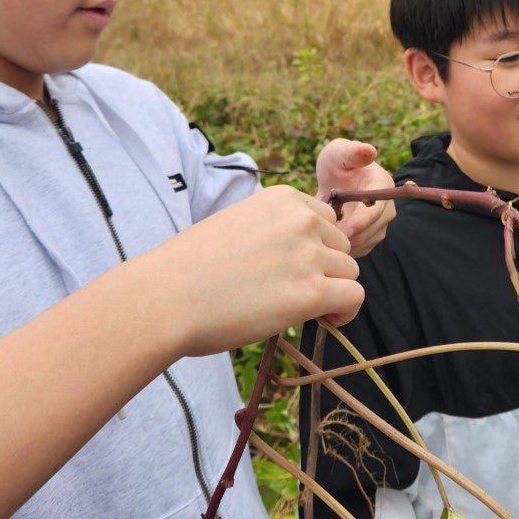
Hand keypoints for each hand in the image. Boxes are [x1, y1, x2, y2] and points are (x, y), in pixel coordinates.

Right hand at [149, 186, 363, 356]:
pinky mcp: (311, 292)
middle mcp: (301, 220)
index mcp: (281, 198)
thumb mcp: (237, 226)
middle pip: (342, 247)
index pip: (326, 220)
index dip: (316, 247)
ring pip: (349, 273)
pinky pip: (353, 298)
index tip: (297, 268)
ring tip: (303, 310)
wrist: (165, 297)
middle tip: (295, 293)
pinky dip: (344, 312)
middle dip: (325, 270)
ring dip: (332, 292)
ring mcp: (308, 255)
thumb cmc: (188, 267)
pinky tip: (325, 321)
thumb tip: (296, 260)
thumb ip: (272, 232)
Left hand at [315, 139, 395, 256]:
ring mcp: (380, 223)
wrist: (333, 180)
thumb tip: (370, 150)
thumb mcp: (339, 152)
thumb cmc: (336, 163)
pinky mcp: (371, 236)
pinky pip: (360, 249)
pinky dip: (345, 248)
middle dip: (349, 235)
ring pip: (366, 242)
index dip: (361, 221)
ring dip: (346, 242)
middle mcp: (387, 206)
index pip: (377, 209)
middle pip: (372, 230)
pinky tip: (329, 239)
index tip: (343, 230)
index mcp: (383, 184)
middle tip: (325, 236)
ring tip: (324, 235)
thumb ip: (351, 151)